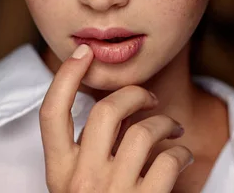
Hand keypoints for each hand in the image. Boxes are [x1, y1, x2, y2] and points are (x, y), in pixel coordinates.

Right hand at [39, 44, 193, 192]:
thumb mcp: (75, 187)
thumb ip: (82, 153)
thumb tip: (112, 107)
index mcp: (58, 173)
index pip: (51, 113)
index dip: (65, 76)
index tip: (84, 54)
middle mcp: (82, 181)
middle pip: (107, 111)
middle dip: (134, 93)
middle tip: (148, 97)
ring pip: (144, 132)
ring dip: (165, 123)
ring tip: (173, 130)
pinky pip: (170, 161)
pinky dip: (181, 152)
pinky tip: (181, 156)